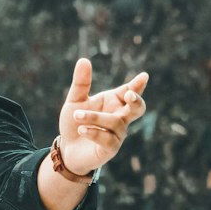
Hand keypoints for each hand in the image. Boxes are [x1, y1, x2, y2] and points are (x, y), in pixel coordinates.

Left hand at [56, 58, 148, 175]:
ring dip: (94, 117)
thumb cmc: (74, 123)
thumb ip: (81, 83)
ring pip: (114, 122)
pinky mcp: (110, 149)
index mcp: (115, 102)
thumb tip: (83, 60)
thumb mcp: (75, 101)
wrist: (67, 149)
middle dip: (136, 101)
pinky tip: (81, 130)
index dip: (137, 85)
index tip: (144, 76)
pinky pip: (107, 139)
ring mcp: (118, 134)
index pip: (129, 91)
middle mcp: (120, 117)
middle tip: (129, 94)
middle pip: (138, 109)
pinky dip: (94, 132)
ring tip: (77, 115)